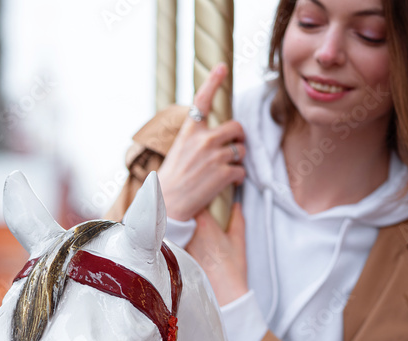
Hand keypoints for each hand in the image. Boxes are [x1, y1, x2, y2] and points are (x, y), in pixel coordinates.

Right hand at [158, 63, 245, 221]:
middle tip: (233, 146)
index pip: (202, 100)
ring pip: (241, 150)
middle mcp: (204, 140)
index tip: (221, 67)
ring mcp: (215, 157)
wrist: (166, 205)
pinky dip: (237, 178)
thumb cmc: (170, 180)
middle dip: (238, 137)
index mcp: (190, 132)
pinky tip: (227, 184)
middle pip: (236, 127)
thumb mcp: (178, 151)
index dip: (213, 81)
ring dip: (237, 160)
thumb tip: (213, 135)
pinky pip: (241, 171)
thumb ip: (195, 139)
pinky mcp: (224, 174)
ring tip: (224, 170)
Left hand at [187, 203, 247, 306]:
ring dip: (183, 221)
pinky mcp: (177, 256)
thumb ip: (237, 219)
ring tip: (192, 221)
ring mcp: (181, 244)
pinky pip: (176, 239)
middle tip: (196, 205)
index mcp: (204, 224)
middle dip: (188, 206)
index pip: (195, 199)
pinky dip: (179, 236)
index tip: (204, 194)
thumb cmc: (232, 269)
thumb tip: (235, 206)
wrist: (223, 294)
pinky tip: (187, 239)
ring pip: (177, 225)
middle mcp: (189, 232)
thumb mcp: (238, 240)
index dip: (199, 194)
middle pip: (183, 211)